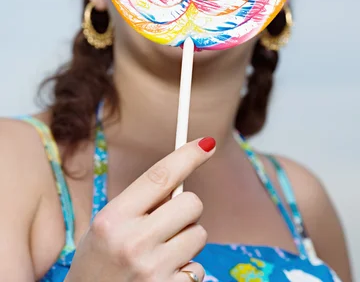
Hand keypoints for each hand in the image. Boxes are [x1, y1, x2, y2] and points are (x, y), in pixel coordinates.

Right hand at [66, 137, 215, 281]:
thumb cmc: (99, 264)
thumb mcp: (106, 228)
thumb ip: (140, 204)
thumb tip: (183, 176)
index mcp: (113, 219)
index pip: (159, 176)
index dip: (187, 156)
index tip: (207, 143)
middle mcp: (132, 243)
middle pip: (190, 203)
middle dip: (186, 209)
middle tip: (169, 222)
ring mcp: (152, 270)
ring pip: (198, 234)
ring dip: (186, 240)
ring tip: (160, 254)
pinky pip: (198, 268)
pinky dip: (187, 270)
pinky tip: (164, 276)